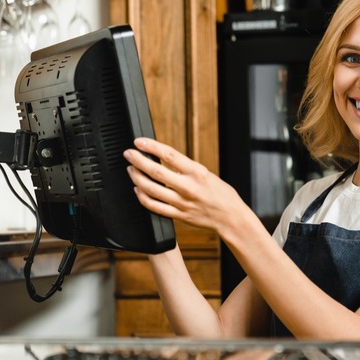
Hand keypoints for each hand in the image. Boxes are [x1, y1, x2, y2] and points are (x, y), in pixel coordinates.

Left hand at [123, 137, 251, 233]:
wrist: (230, 217)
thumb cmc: (221, 194)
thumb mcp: (206, 174)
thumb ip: (186, 168)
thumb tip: (164, 157)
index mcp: (197, 172)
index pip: (169, 155)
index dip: (151, 147)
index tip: (139, 142)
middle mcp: (188, 187)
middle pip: (156, 172)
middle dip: (138, 161)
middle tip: (128, 154)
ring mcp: (182, 203)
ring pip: (151, 190)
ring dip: (137, 178)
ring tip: (130, 170)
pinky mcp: (178, 215)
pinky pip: (154, 207)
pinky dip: (143, 197)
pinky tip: (138, 190)